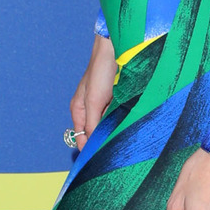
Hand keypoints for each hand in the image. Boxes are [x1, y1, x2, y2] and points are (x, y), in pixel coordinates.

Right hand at [70, 34, 116, 151]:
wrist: (117, 50)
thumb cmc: (101, 71)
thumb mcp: (94, 100)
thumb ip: (91, 123)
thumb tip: (91, 146)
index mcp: (78, 110)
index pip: (81, 138)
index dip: (90, 149)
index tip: (102, 159)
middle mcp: (90, 110)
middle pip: (95, 134)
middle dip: (104, 140)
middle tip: (117, 149)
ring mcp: (104, 106)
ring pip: (108, 127)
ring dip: (115, 130)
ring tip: (125, 135)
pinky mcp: (117, 102)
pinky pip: (119, 118)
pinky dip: (123, 121)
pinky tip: (130, 123)